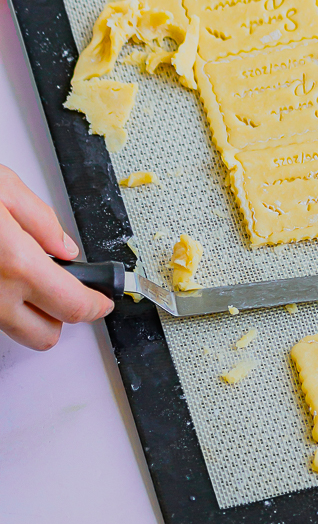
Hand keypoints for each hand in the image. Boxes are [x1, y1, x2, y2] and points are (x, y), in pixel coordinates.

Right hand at [0, 165, 112, 350]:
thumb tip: (65, 246)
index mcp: (16, 263)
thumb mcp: (3, 186)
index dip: (96, 306)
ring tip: (20, 276)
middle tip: (62, 287)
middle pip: (47, 336)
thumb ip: (42, 220)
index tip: (101, 300)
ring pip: (14, 332)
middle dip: (62, 316)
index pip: (74, 306)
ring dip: (27, 313)